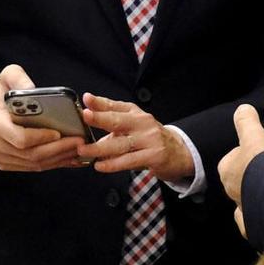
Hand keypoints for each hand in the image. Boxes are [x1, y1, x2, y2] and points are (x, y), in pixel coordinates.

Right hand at [0, 65, 87, 171]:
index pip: (22, 138)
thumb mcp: (8, 76)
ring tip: (78, 149)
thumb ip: (19, 78)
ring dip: (59, 158)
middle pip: (32, 155)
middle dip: (58, 150)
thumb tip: (33, 89)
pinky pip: (32, 168)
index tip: (59, 132)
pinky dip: (52, 163)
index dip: (42, 138)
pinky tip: (69, 157)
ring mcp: (1, 157)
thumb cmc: (2, 91)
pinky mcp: (7, 163)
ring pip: (34, 164)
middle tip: (79, 142)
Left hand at [77, 94, 192, 180]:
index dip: (100, 102)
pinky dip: (113, 164)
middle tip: (85, 116)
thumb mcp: (134, 125)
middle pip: (118, 120)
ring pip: (120, 144)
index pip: (115, 106)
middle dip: (100, 118)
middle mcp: (142, 123)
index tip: (87, 99)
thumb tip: (88, 127)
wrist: (180, 152)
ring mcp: (149, 139)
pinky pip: (129, 161)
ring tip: (84, 150)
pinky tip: (100, 166)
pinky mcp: (153, 156)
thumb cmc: (151, 138)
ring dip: (99, 147)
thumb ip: (113, 125)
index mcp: (135, 113)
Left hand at [217, 104, 263, 237]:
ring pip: (245, 202)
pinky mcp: (254, 225)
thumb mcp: (254, 135)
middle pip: (238, 182)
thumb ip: (247, 121)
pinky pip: (253, 222)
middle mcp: (231, 191)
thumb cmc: (260, 162)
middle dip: (248, 179)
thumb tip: (243, 108)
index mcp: (227, 170)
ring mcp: (242, 209)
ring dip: (254, 198)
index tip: (257, 156)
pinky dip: (257, 220)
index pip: (230, 161)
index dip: (243, 157)